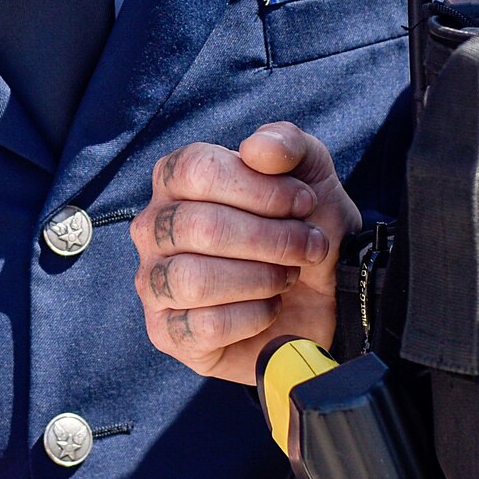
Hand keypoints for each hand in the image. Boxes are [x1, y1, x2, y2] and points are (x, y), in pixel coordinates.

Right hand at [133, 123, 360, 384]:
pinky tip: (271, 308)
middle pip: (199, 227)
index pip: (197, 171)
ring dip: (261, 278)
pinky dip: (253, 317)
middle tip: (308, 246)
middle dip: (271, 238)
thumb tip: (257, 148)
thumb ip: (288, 145)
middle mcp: (154, 228)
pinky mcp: (166, 333)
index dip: (259, 188)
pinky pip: (204, 326)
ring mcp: (154, 282)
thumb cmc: (304, 225)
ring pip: (194, 279)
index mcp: (177, 180)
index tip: (303, 202)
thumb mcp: (310, 173)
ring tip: (288, 276)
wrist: (325, 293)